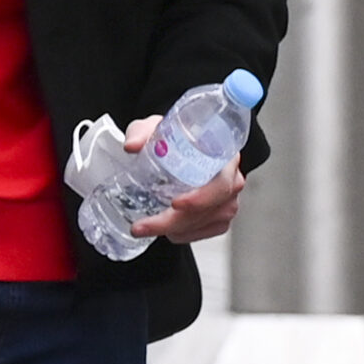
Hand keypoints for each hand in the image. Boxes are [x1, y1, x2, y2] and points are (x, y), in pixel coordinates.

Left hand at [123, 114, 245, 245]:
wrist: (176, 150)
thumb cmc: (174, 138)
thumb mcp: (156, 129)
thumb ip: (143, 133)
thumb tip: (132, 146)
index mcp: (224, 156)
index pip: (222, 182)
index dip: (201, 197)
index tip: (175, 204)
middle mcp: (231, 180)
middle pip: (211, 208)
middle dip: (175, 221)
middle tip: (143, 226)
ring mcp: (227, 201)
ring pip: (204, 223)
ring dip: (173, 229)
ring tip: (144, 226)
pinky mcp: (219, 217)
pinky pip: (203, 233)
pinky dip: (182, 234)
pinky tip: (166, 229)